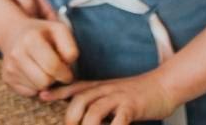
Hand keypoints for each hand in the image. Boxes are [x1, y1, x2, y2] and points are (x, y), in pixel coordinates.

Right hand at [0, 19, 78, 96]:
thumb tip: (67, 67)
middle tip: (56, 70)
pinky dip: (36, 86)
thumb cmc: (42, 33)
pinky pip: (29, 93)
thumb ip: (70, 47)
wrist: (14, 33)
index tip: (67, 70)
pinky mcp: (7, 78)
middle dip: (55, 78)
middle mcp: (16, 53)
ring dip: (46, 83)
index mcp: (30, 39)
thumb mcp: (59, 30)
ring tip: (45, 69)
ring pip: (37, 89)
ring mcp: (10, 67)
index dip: (66, 73)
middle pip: (45, 81)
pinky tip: (35, 73)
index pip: (53, 66)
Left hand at [41, 70, 178, 124]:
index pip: (74, 87)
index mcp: (99, 87)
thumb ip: (96, 99)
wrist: (164, 85)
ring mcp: (119, 98)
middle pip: (80, 101)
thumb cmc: (136, 93)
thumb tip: (80, 110)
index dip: (58, 92)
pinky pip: (119, 119)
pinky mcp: (133, 107)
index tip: (42, 96)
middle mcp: (106, 90)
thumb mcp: (112, 92)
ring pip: (94, 111)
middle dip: (70, 118)